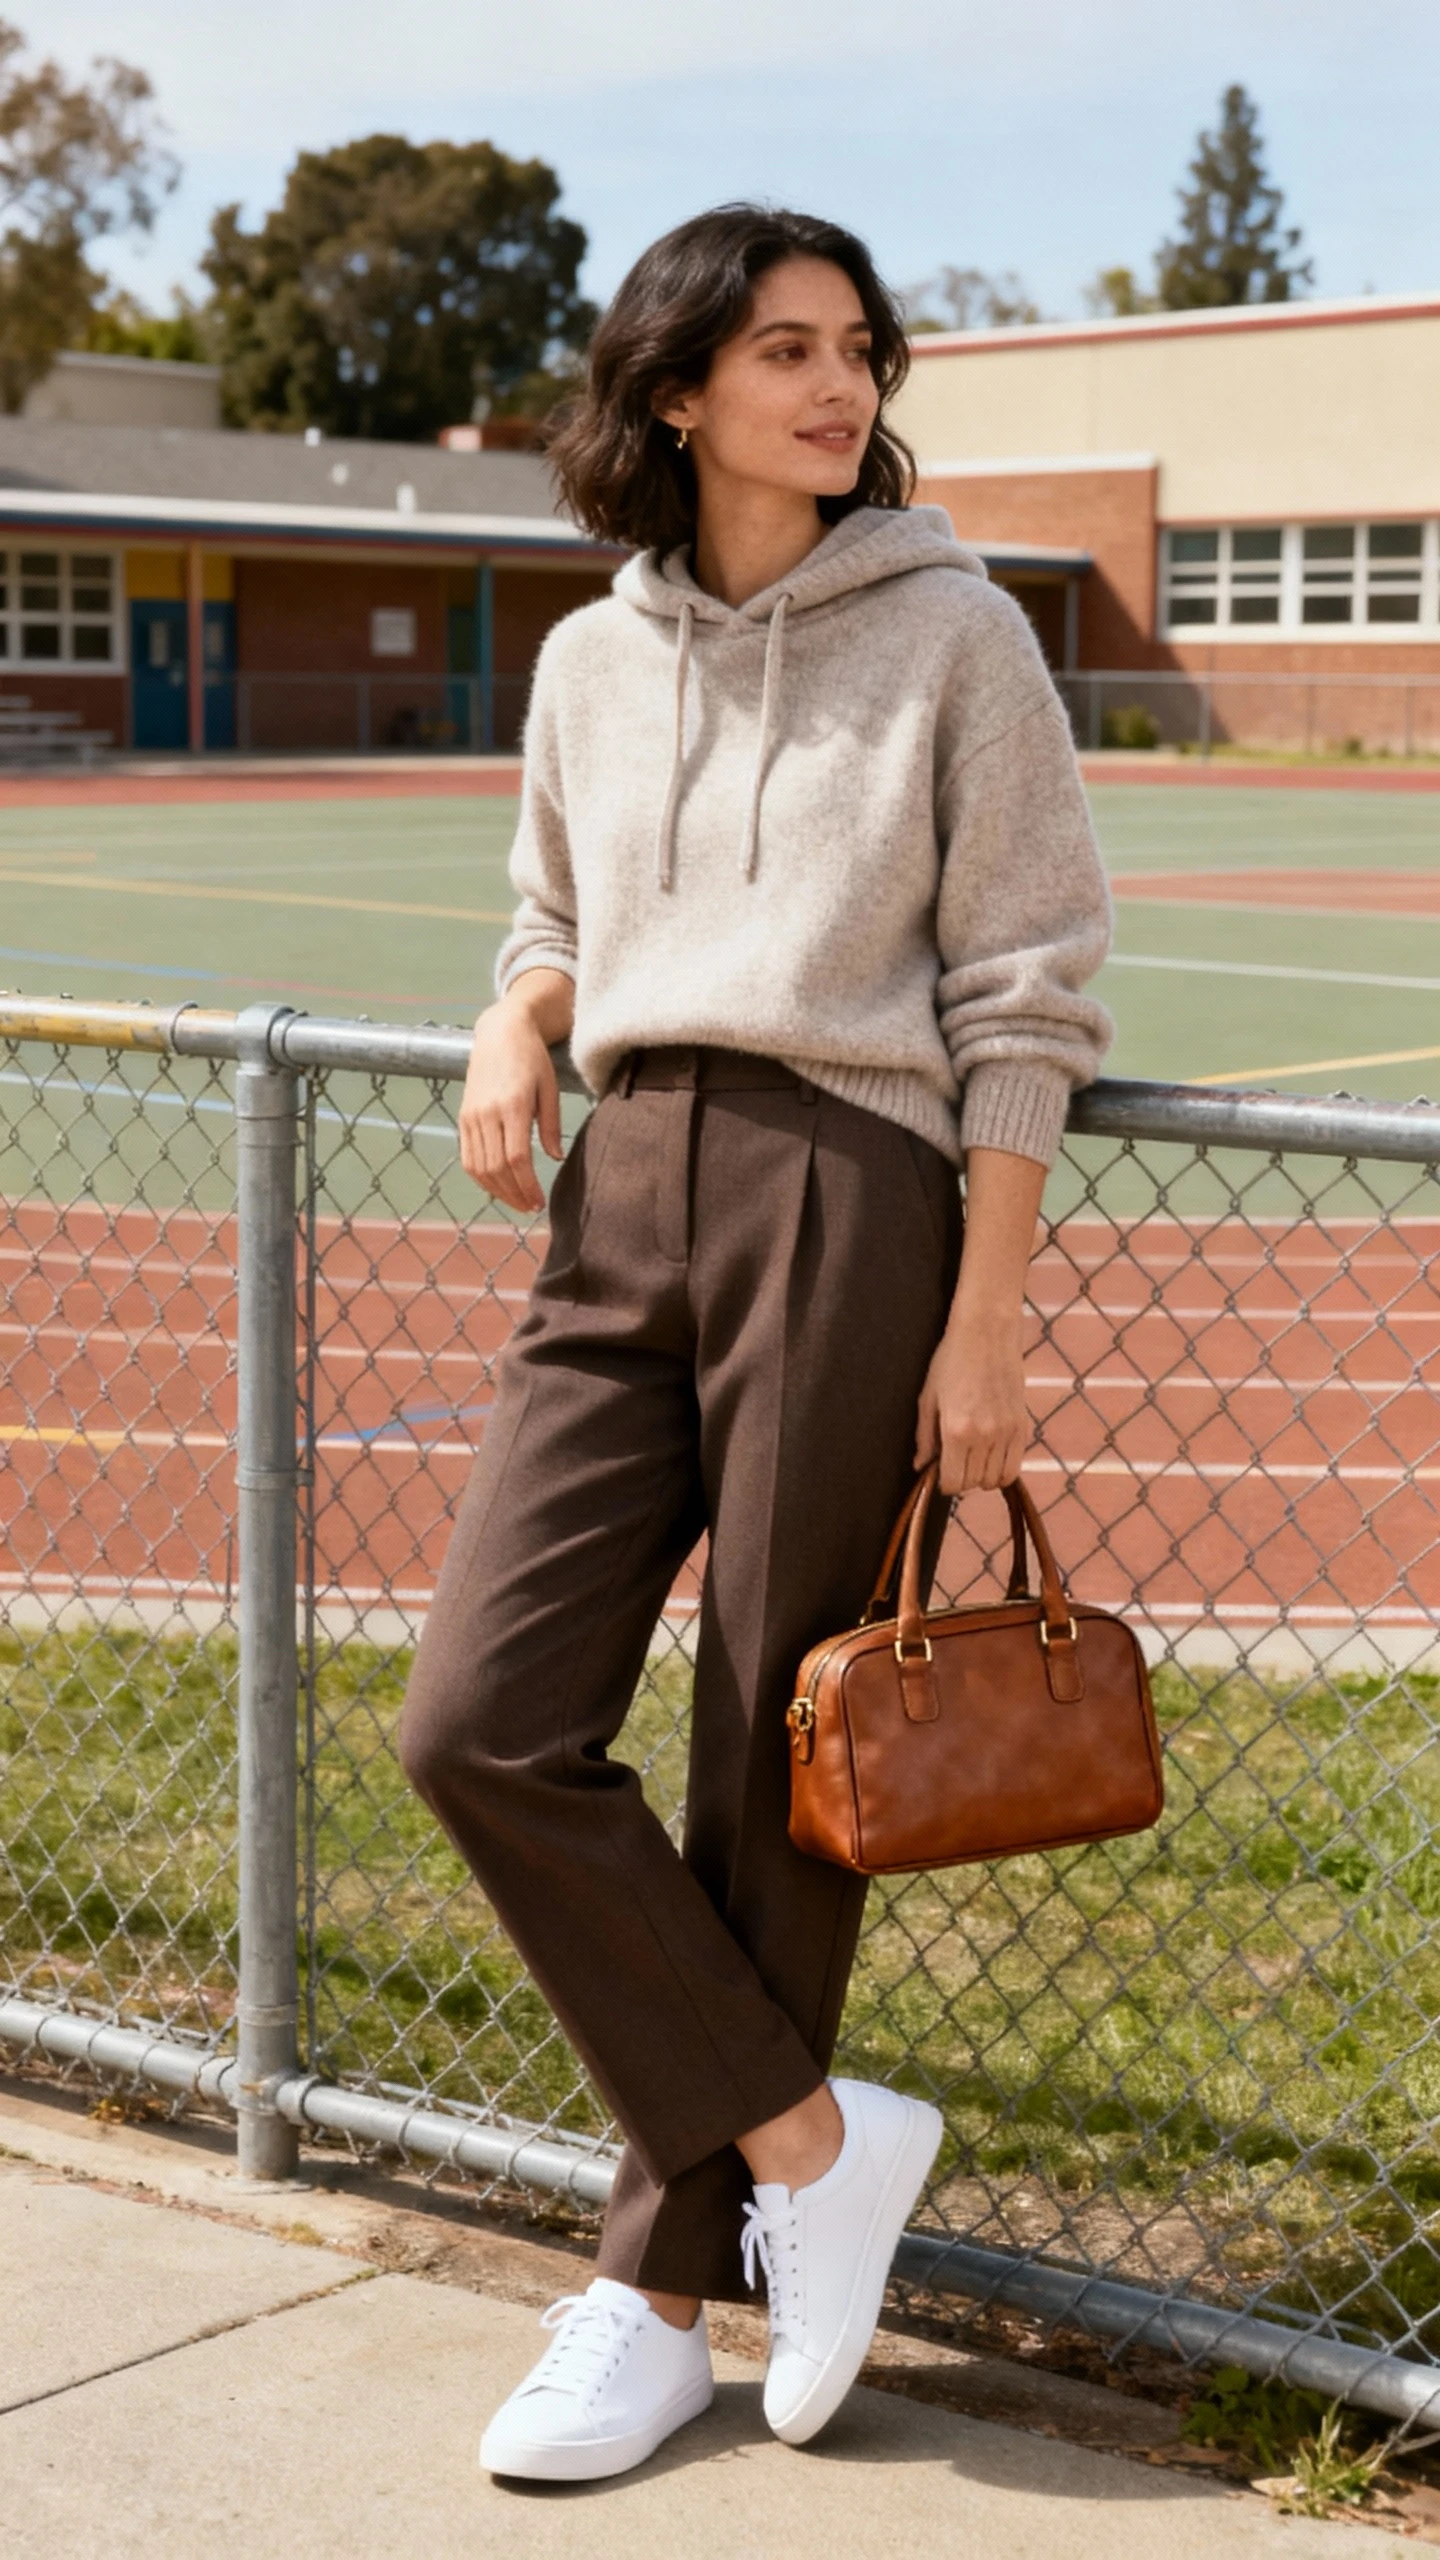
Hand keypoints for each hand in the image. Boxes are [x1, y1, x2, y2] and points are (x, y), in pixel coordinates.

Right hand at [458, 997, 562, 1211]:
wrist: (500, 1033)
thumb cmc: (532, 1059)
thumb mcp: (549, 1088)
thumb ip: (551, 1125)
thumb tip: (555, 1158)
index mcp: (513, 1105)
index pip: (517, 1158)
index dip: (528, 1186)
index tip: (539, 1201)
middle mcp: (487, 1112)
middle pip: (496, 1168)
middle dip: (514, 1194)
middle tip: (530, 1207)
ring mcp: (471, 1116)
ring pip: (479, 1167)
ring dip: (497, 1191)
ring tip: (517, 1201)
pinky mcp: (463, 1117)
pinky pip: (468, 1157)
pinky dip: (481, 1178)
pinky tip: (498, 1186)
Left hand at [914, 1310, 1028, 1494]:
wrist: (987, 1332)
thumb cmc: (951, 1360)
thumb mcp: (928, 1398)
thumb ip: (924, 1437)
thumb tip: (920, 1466)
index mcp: (956, 1429)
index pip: (953, 1482)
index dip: (944, 1484)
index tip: (940, 1474)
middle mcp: (984, 1435)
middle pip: (974, 1483)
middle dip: (961, 1478)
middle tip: (954, 1461)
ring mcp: (1006, 1431)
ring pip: (995, 1479)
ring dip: (981, 1475)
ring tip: (972, 1457)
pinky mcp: (1022, 1426)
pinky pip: (1015, 1466)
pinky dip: (1002, 1470)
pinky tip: (991, 1457)